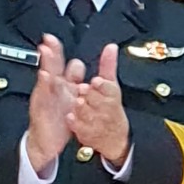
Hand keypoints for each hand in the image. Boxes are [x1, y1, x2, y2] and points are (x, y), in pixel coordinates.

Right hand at [25, 35, 78, 173]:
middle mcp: (55, 88)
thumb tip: (85, 71)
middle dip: (52, 52)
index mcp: (65, 85)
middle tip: (50, 39)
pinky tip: (45, 75)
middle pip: (53, 65)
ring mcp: (48, 96)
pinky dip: (45, 84)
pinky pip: (44, 94)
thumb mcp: (74, 102)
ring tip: (46, 50)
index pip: (64, 64)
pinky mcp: (43, 106)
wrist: (48, 143)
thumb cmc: (60, 122)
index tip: (56, 40)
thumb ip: (80, 86)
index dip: (61, 52)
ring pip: (48, 75)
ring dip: (47, 63)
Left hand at [69, 43, 130, 167]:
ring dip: (81, 107)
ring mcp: (97, 122)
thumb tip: (111, 46)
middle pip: (97, 99)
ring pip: (87, 113)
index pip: (110, 89)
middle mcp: (106, 109)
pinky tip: (70, 117)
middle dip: (89, 94)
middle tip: (82, 89)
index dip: (102, 85)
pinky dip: (74, 122)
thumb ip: (108, 66)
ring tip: (77, 102)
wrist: (113, 137)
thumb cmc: (110, 107)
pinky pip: (80, 127)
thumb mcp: (111, 86)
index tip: (96, 80)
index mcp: (112, 95)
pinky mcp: (88, 134)